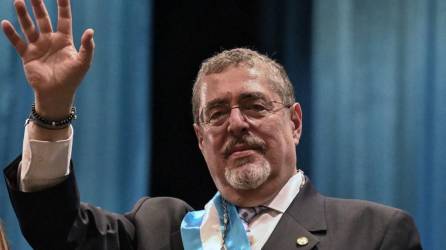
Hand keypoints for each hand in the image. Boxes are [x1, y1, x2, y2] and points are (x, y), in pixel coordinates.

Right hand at [1, 0, 93, 118]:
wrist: (57, 94)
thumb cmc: (72, 79)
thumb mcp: (83, 62)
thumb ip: (88, 47)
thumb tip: (90, 31)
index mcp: (65, 40)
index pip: (64, 18)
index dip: (63, 6)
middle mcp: (50, 40)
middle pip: (43, 18)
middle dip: (38, 6)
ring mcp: (38, 47)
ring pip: (29, 27)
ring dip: (23, 15)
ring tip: (18, 1)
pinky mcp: (27, 55)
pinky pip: (17, 42)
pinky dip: (11, 33)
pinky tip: (5, 22)